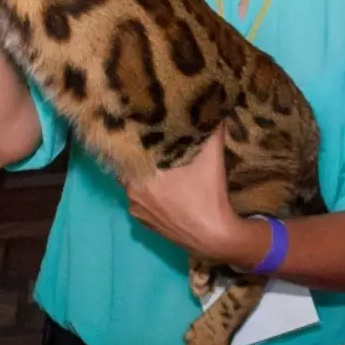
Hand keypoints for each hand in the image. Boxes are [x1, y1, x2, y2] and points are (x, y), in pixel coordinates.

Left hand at [126, 124, 262, 262]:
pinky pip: (143, 202)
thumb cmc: (208, 194)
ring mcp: (137, 211)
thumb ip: (211, 129)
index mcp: (139, 174)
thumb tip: (212, 107)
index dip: (137, 138)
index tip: (147, 129)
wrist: (215, 237)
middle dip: (143, 157)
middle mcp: (131, 193)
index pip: (129, 150)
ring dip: (147, 177)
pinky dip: (151, 196)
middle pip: (132, 167)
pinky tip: (166, 190)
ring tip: (163, 166)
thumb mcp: (212, 156)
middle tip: (157, 144)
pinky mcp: (146, 225)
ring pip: (137, 185)